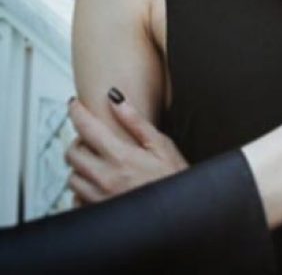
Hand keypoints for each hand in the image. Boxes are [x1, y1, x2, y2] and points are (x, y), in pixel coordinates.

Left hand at [65, 91, 187, 203]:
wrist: (179, 213)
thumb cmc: (174, 178)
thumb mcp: (161, 144)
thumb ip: (135, 121)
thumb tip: (115, 98)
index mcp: (121, 156)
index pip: (87, 128)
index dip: (76, 111)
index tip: (74, 103)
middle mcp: (105, 178)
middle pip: (72, 153)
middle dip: (78, 140)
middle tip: (91, 137)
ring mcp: (98, 198)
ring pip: (71, 177)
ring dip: (80, 165)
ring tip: (98, 161)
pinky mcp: (98, 214)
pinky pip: (77, 199)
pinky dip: (82, 189)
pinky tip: (100, 184)